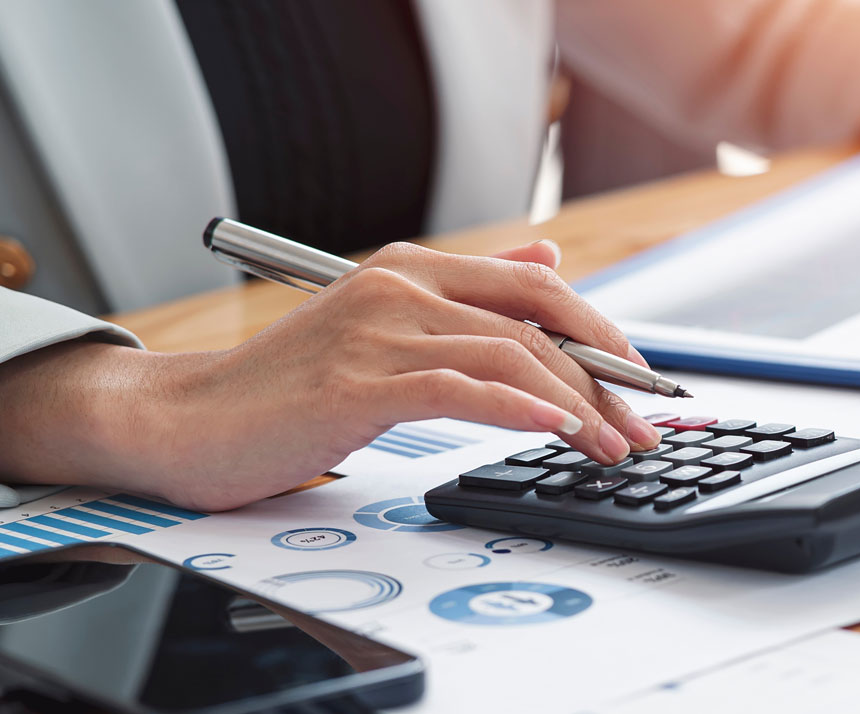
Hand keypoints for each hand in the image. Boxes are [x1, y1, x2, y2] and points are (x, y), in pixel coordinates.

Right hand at [0, 241, 661, 510]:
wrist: (182, 423)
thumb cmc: (284, 390)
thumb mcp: (385, 328)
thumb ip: (469, 295)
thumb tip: (551, 256)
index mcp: (411, 272)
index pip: (536, 286)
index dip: (601, 331)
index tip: (641, 381)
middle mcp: (399, 289)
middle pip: (536, 322)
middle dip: (604, 377)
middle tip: (644, 426)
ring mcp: (377, 332)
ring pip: (509, 357)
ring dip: (577, 407)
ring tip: (612, 448)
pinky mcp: (357, 382)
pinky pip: (459, 389)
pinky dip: (518, 410)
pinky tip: (555, 431)